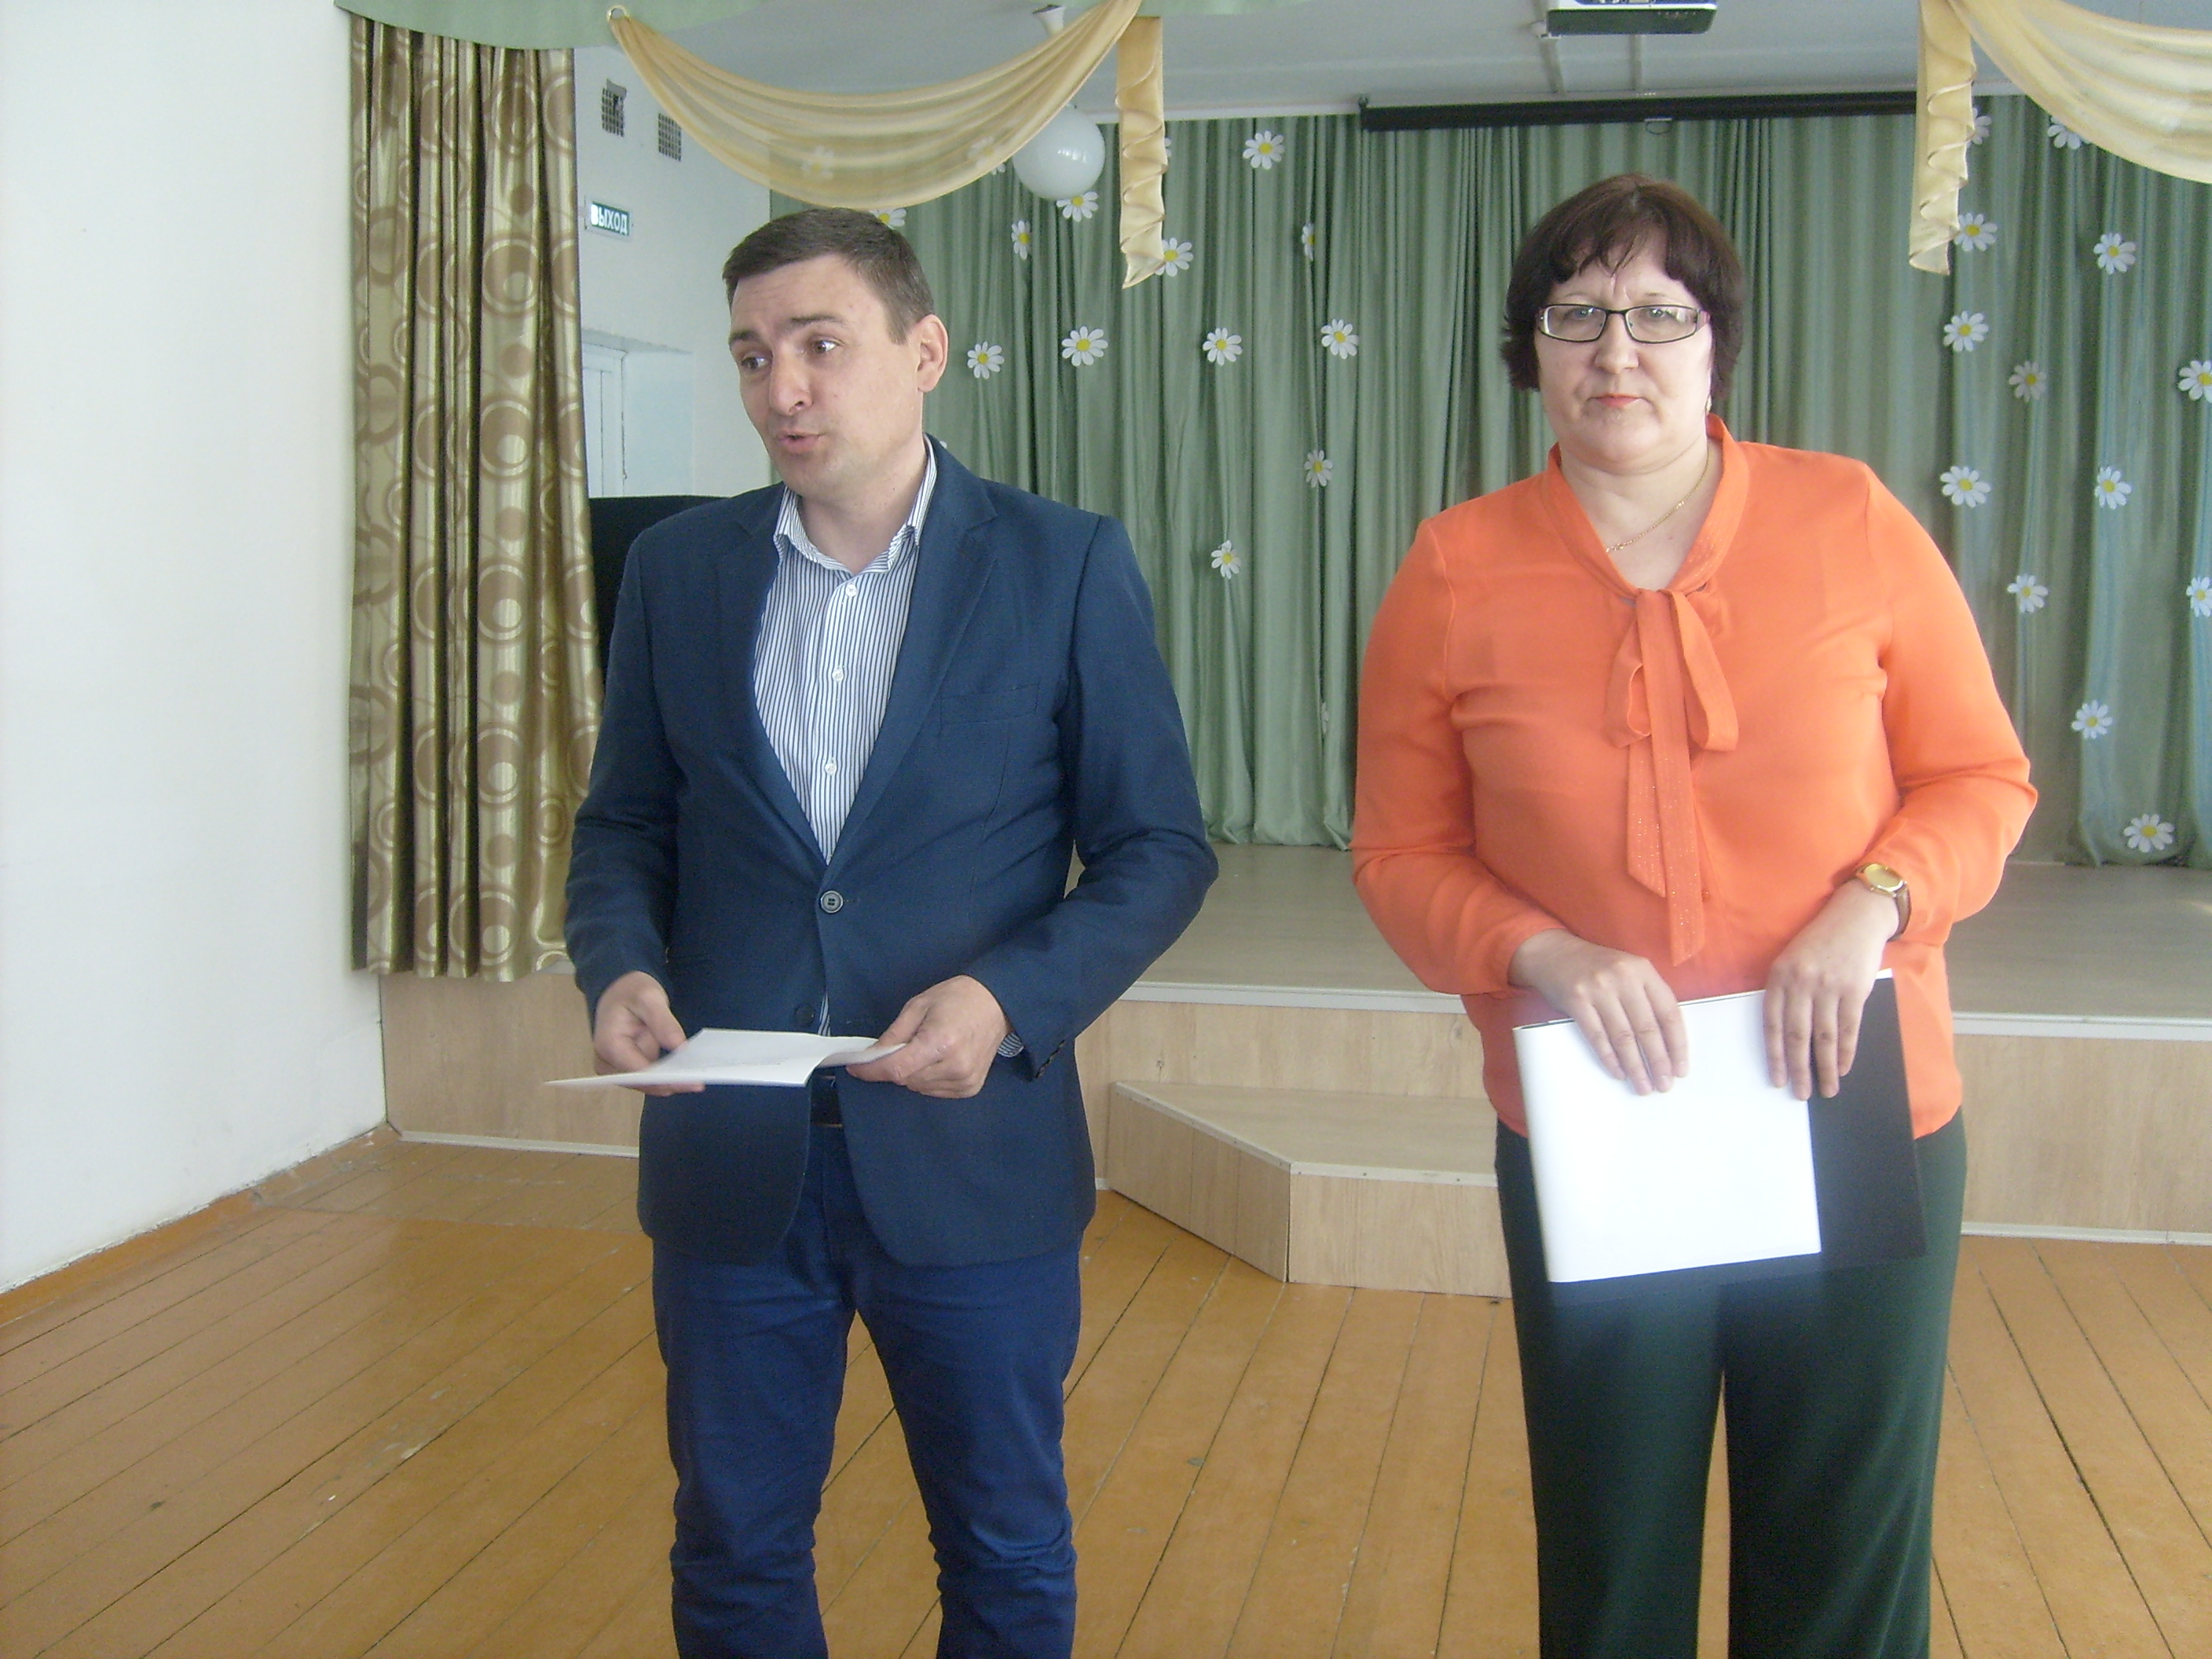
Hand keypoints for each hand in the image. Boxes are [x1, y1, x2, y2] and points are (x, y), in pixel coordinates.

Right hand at [592, 971, 703, 1094]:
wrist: (620, 991)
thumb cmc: (631, 992)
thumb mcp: (649, 997)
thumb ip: (663, 1022)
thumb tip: (679, 1048)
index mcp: (609, 1045)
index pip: (639, 1072)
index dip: (666, 1079)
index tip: (692, 1082)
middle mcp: (608, 1062)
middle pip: (643, 1082)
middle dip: (671, 1083)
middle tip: (700, 1081)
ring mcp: (617, 1068)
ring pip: (648, 1084)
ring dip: (671, 1082)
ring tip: (698, 1077)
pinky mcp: (629, 1069)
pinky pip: (650, 1078)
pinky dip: (668, 1076)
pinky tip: (687, 1072)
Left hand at [845, 975, 1010, 1099]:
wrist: (997, 1004)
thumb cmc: (956, 999)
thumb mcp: (918, 1006)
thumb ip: (894, 1034)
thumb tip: (870, 1057)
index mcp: (940, 1042)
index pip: (897, 1068)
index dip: (872, 1070)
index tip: (855, 1068)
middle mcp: (954, 1066)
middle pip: (906, 1080)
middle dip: (893, 1066)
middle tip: (899, 1047)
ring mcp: (965, 1080)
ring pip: (918, 1088)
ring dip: (911, 1073)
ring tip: (923, 1051)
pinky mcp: (970, 1088)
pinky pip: (935, 1092)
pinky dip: (926, 1080)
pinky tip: (936, 1061)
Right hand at [1509, 928, 1687, 1094]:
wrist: (1554, 953)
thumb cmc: (1597, 968)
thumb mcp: (1628, 971)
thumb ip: (1647, 996)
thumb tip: (1666, 1042)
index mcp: (1643, 970)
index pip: (1669, 1012)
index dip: (1677, 1044)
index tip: (1680, 1069)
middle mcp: (1623, 977)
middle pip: (1647, 1028)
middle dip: (1658, 1061)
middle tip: (1664, 1085)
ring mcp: (1598, 989)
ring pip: (1623, 1036)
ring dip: (1635, 1066)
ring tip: (1643, 1086)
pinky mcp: (1576, 1000)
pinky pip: (1596, 1036)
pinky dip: (1609, 1058)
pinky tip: (1618, 1072)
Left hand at [1763, 880, 1897, 1099]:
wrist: (1856, 916)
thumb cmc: (1820, 940)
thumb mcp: (1791, 959)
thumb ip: (1785, 991)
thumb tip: (1783, 1035)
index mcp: (1779, 976)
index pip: (1771, 1024)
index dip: (1774, 1055)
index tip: (1777, 1079)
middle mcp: (1801, 983)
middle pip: (1796, 1036)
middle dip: (1799, 1069)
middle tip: (1800, 1094)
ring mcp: (1829, 987)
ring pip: (1824, 1037)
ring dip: (1824, 1067)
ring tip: (1826, 1090)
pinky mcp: (1855, 990)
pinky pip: (1849, 1028)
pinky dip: (1845, 1051)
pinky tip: (1842, 1067)